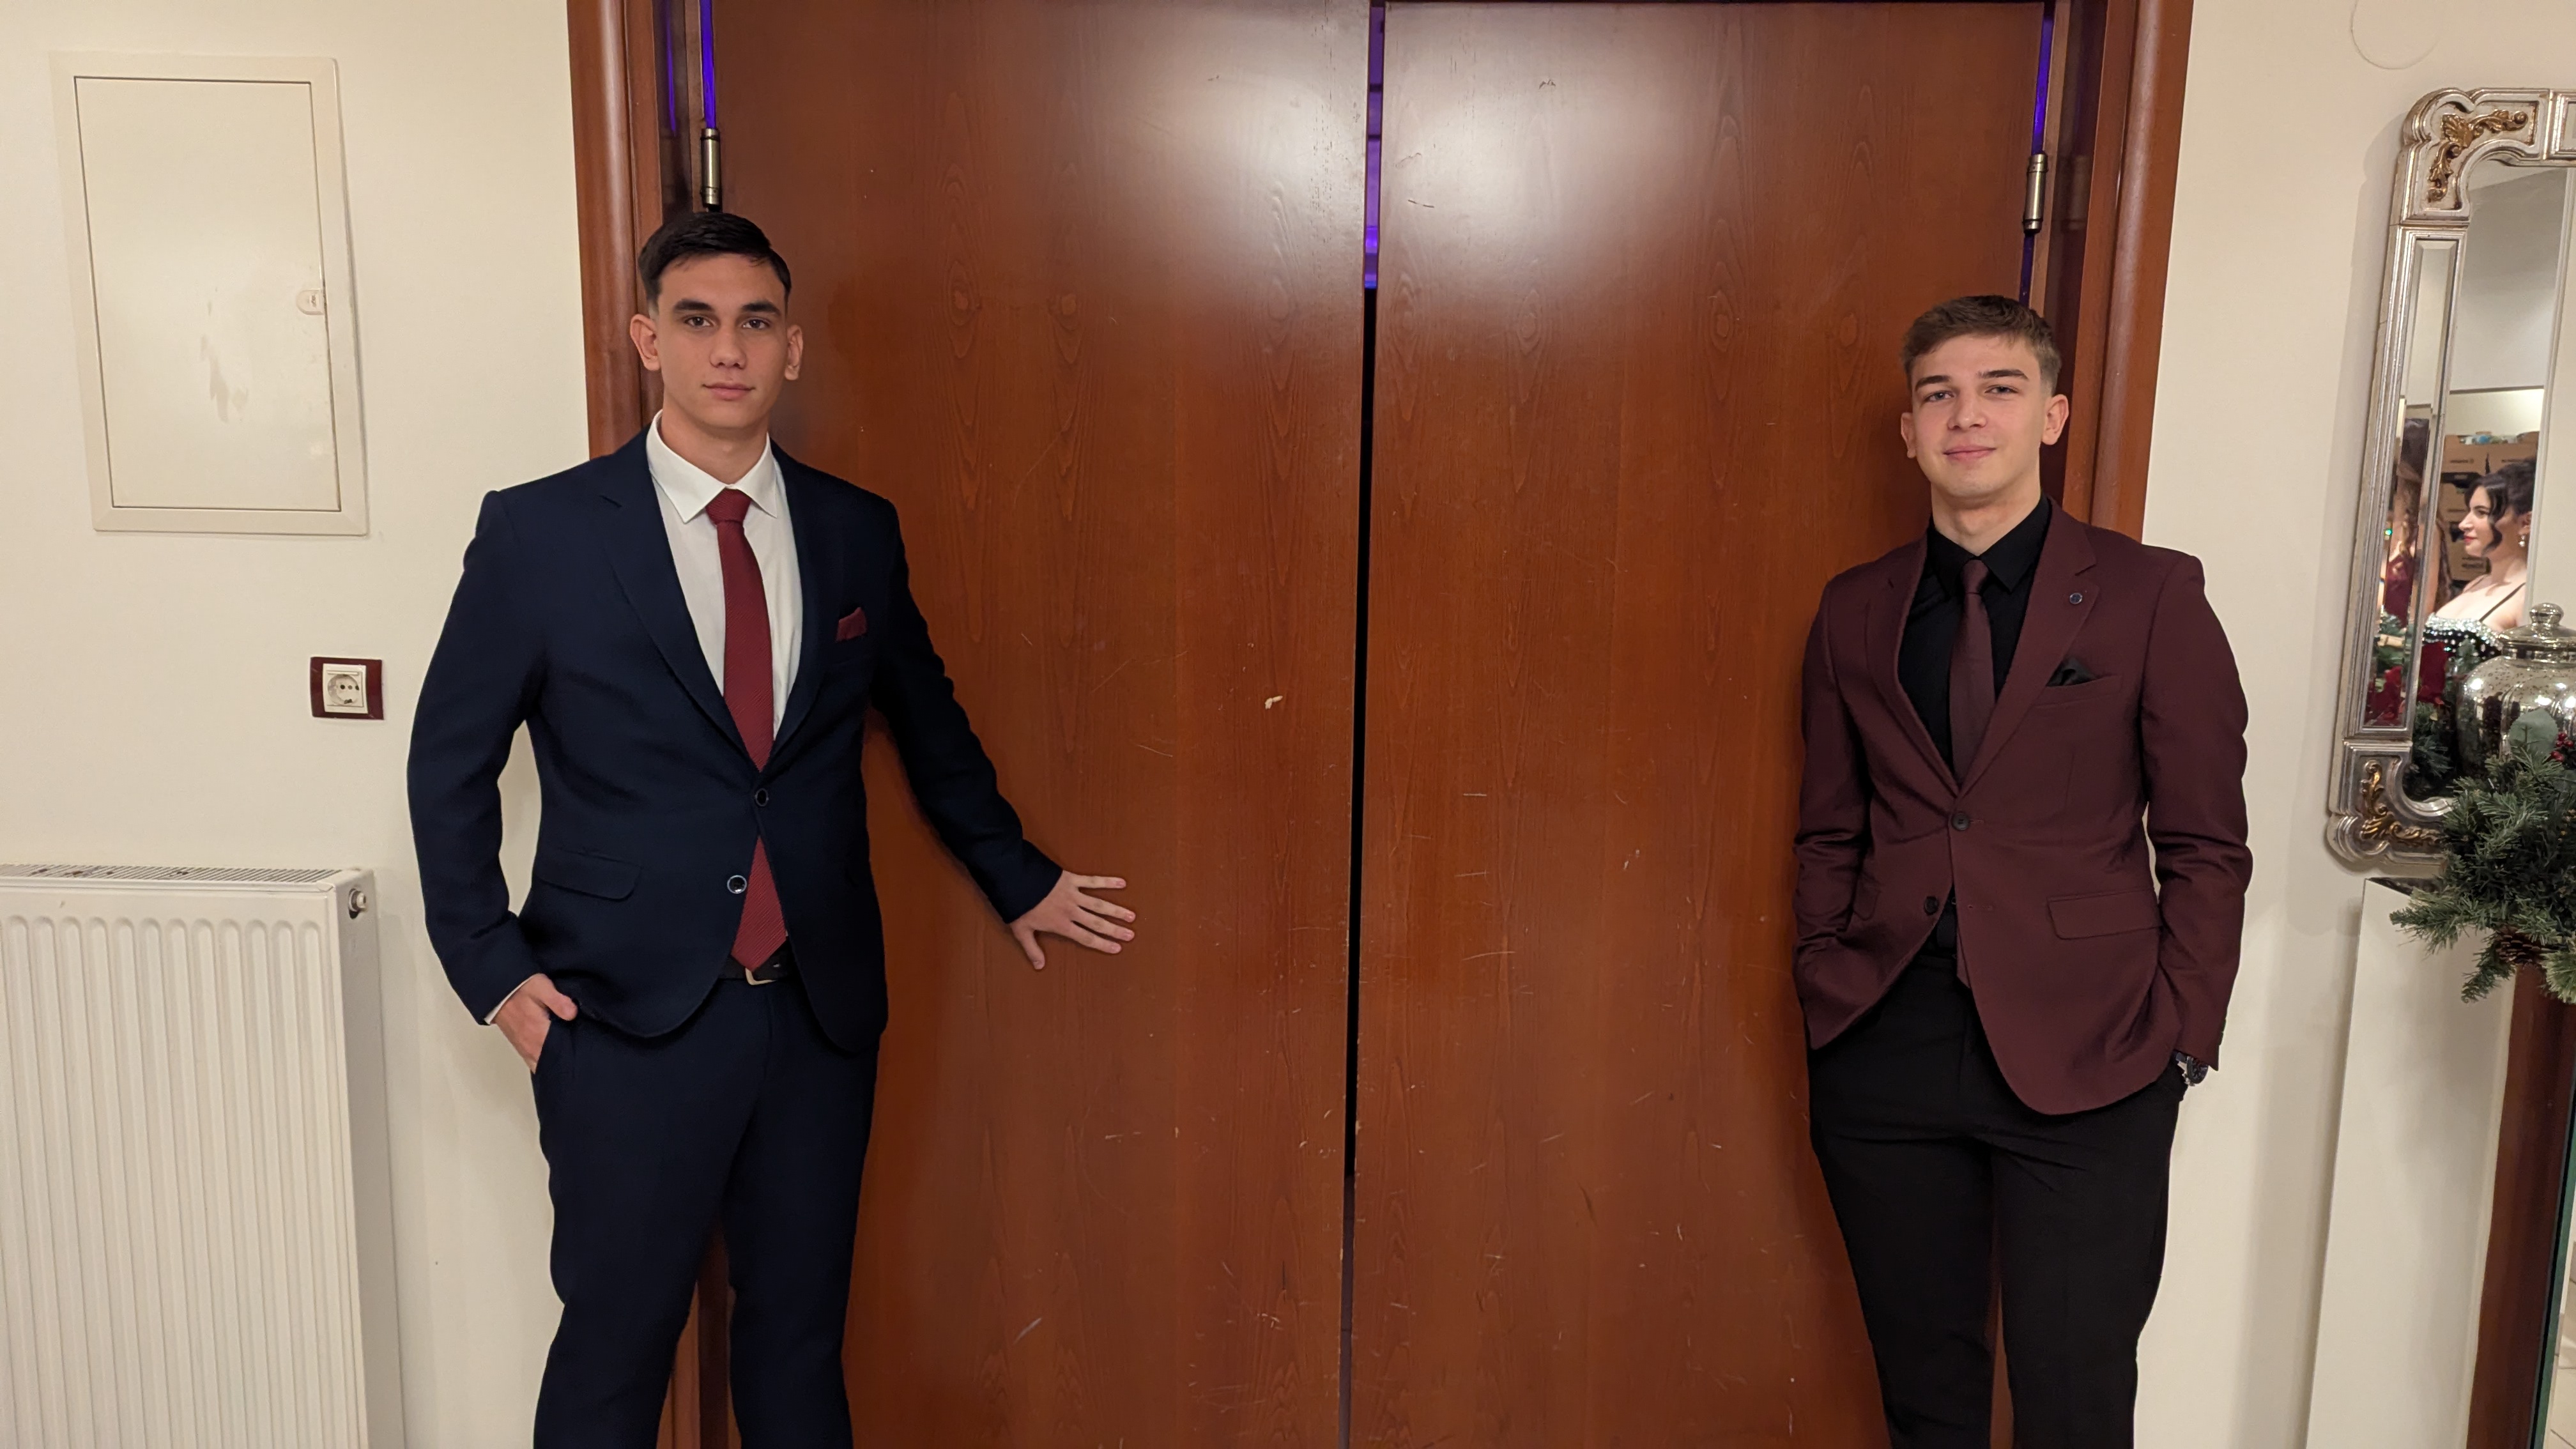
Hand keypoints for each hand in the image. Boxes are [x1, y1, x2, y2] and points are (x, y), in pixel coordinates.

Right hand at [495, 973, 579, 1071]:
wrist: (498, 991)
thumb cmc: (520, 989)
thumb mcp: (542, 988)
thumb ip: (558, 1002)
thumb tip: (573, 1014)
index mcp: (539, 1034)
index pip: (560, 1054)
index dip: (574, 1054)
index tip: (584, 1048)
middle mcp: (530, 1046)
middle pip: (552, 1062)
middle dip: (566, 1060)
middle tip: (579, 1051)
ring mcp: (524, 1048)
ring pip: (542, 1064)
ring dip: (554, 1060)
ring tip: (568, 1052)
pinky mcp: (520, 1046)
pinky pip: (534, 1061)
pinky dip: (544, 1060)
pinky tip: (553, 1053)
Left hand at [1008, 872, 1134, 969]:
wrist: (1014, 880)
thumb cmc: (1017, 906)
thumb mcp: (1021, 931)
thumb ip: (1032, 949)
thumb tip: (1039, 966)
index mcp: (1061, 925)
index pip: (1086, 938)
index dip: (1102, 944)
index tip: (1117, 948)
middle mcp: (1071, 911)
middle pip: (1097, 923)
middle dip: (1115, 930)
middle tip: (1131, 935)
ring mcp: (1073, 895)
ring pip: (1100, 904)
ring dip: (1116, 910)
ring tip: (1131, 916)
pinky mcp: (1071, 879)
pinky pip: (1093, 881)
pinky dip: (1107, 882)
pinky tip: (1121, 883)